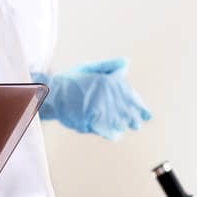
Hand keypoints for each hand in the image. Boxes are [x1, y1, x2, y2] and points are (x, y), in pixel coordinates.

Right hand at [34, 58, 152, 139]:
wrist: (50, 94)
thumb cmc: (70, 81)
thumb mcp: (90, 69)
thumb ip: (109, 67)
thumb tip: (126, 62)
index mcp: (108, 82)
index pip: (132, 96)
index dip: (140, 107)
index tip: (146, 114)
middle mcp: (107, 95)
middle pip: (129, 111)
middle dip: (134, 118)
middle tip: (137, 123)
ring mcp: (100, 109)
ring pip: (122, 122)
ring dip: (126, 125)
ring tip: (126, 128)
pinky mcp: (92, 122)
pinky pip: (109, 132)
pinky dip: (114, 133)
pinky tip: (115, 134)